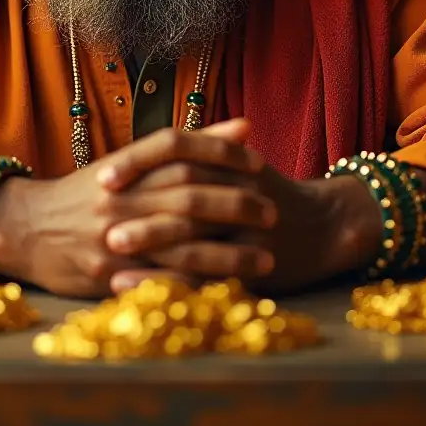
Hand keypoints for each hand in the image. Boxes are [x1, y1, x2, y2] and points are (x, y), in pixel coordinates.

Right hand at [0, 119, 275, 297]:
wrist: (26, 228)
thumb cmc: (87, 193)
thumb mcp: (132, 162)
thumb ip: (190, 145)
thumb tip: (246, 126)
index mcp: (126, 164)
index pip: (178, 148)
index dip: (221, 152)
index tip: (259, 164)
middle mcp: (121, 197)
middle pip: (185, 193)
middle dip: (234, 203)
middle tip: (273, 212)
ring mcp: (114, 237)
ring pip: (179, 241)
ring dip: (228, 252)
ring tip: (266, 258)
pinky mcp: (109, 275)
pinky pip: (159, 281)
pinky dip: (196, 285)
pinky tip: (228, 291)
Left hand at [104, 160, 383, 295]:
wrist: (326, 225)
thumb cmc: (269, 193)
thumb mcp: (240, 163)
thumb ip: (201, 149)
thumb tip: (152, 139)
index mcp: (230, 158)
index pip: (177, 147)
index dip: (138, 161)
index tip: (102, 176)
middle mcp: (239, 188)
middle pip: (183, 193)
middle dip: (139, 207)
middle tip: (99, 219)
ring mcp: (247, 229)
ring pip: (194, 236)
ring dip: (151, 244)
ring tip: (109, 253)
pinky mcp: (253, 265)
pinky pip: (206, 275)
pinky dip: (168, 280)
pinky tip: (136, 286)